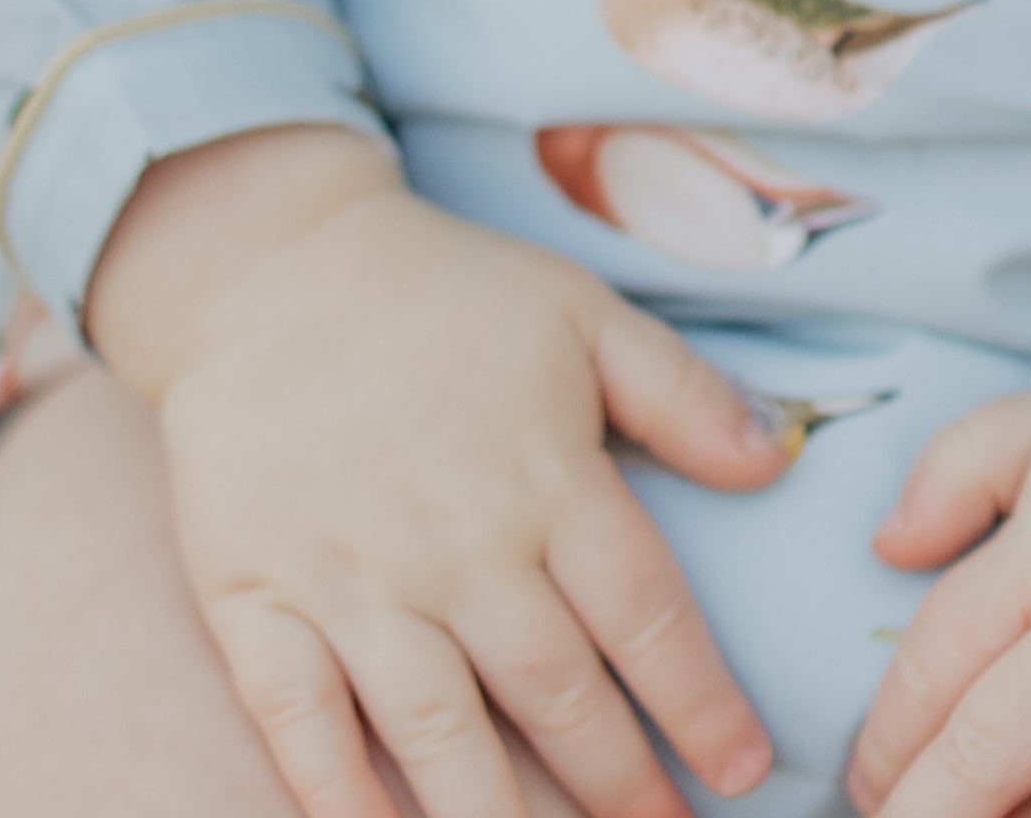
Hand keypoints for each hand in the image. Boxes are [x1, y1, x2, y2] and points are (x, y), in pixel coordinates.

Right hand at [109, 137, 792, 817]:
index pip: (643, 616)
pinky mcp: (256, 598)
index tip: (744, 769)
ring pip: (439, 735)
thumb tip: (774, 460)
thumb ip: (680, 391)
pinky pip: (300, 725)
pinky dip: (340, 800)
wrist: (268, 265)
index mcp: (543, 475)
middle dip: (618, 787)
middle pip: (554, 695)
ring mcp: (350, 579)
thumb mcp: (580, 311)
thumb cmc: (443, 292)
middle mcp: (455, 544)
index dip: (699, 703)